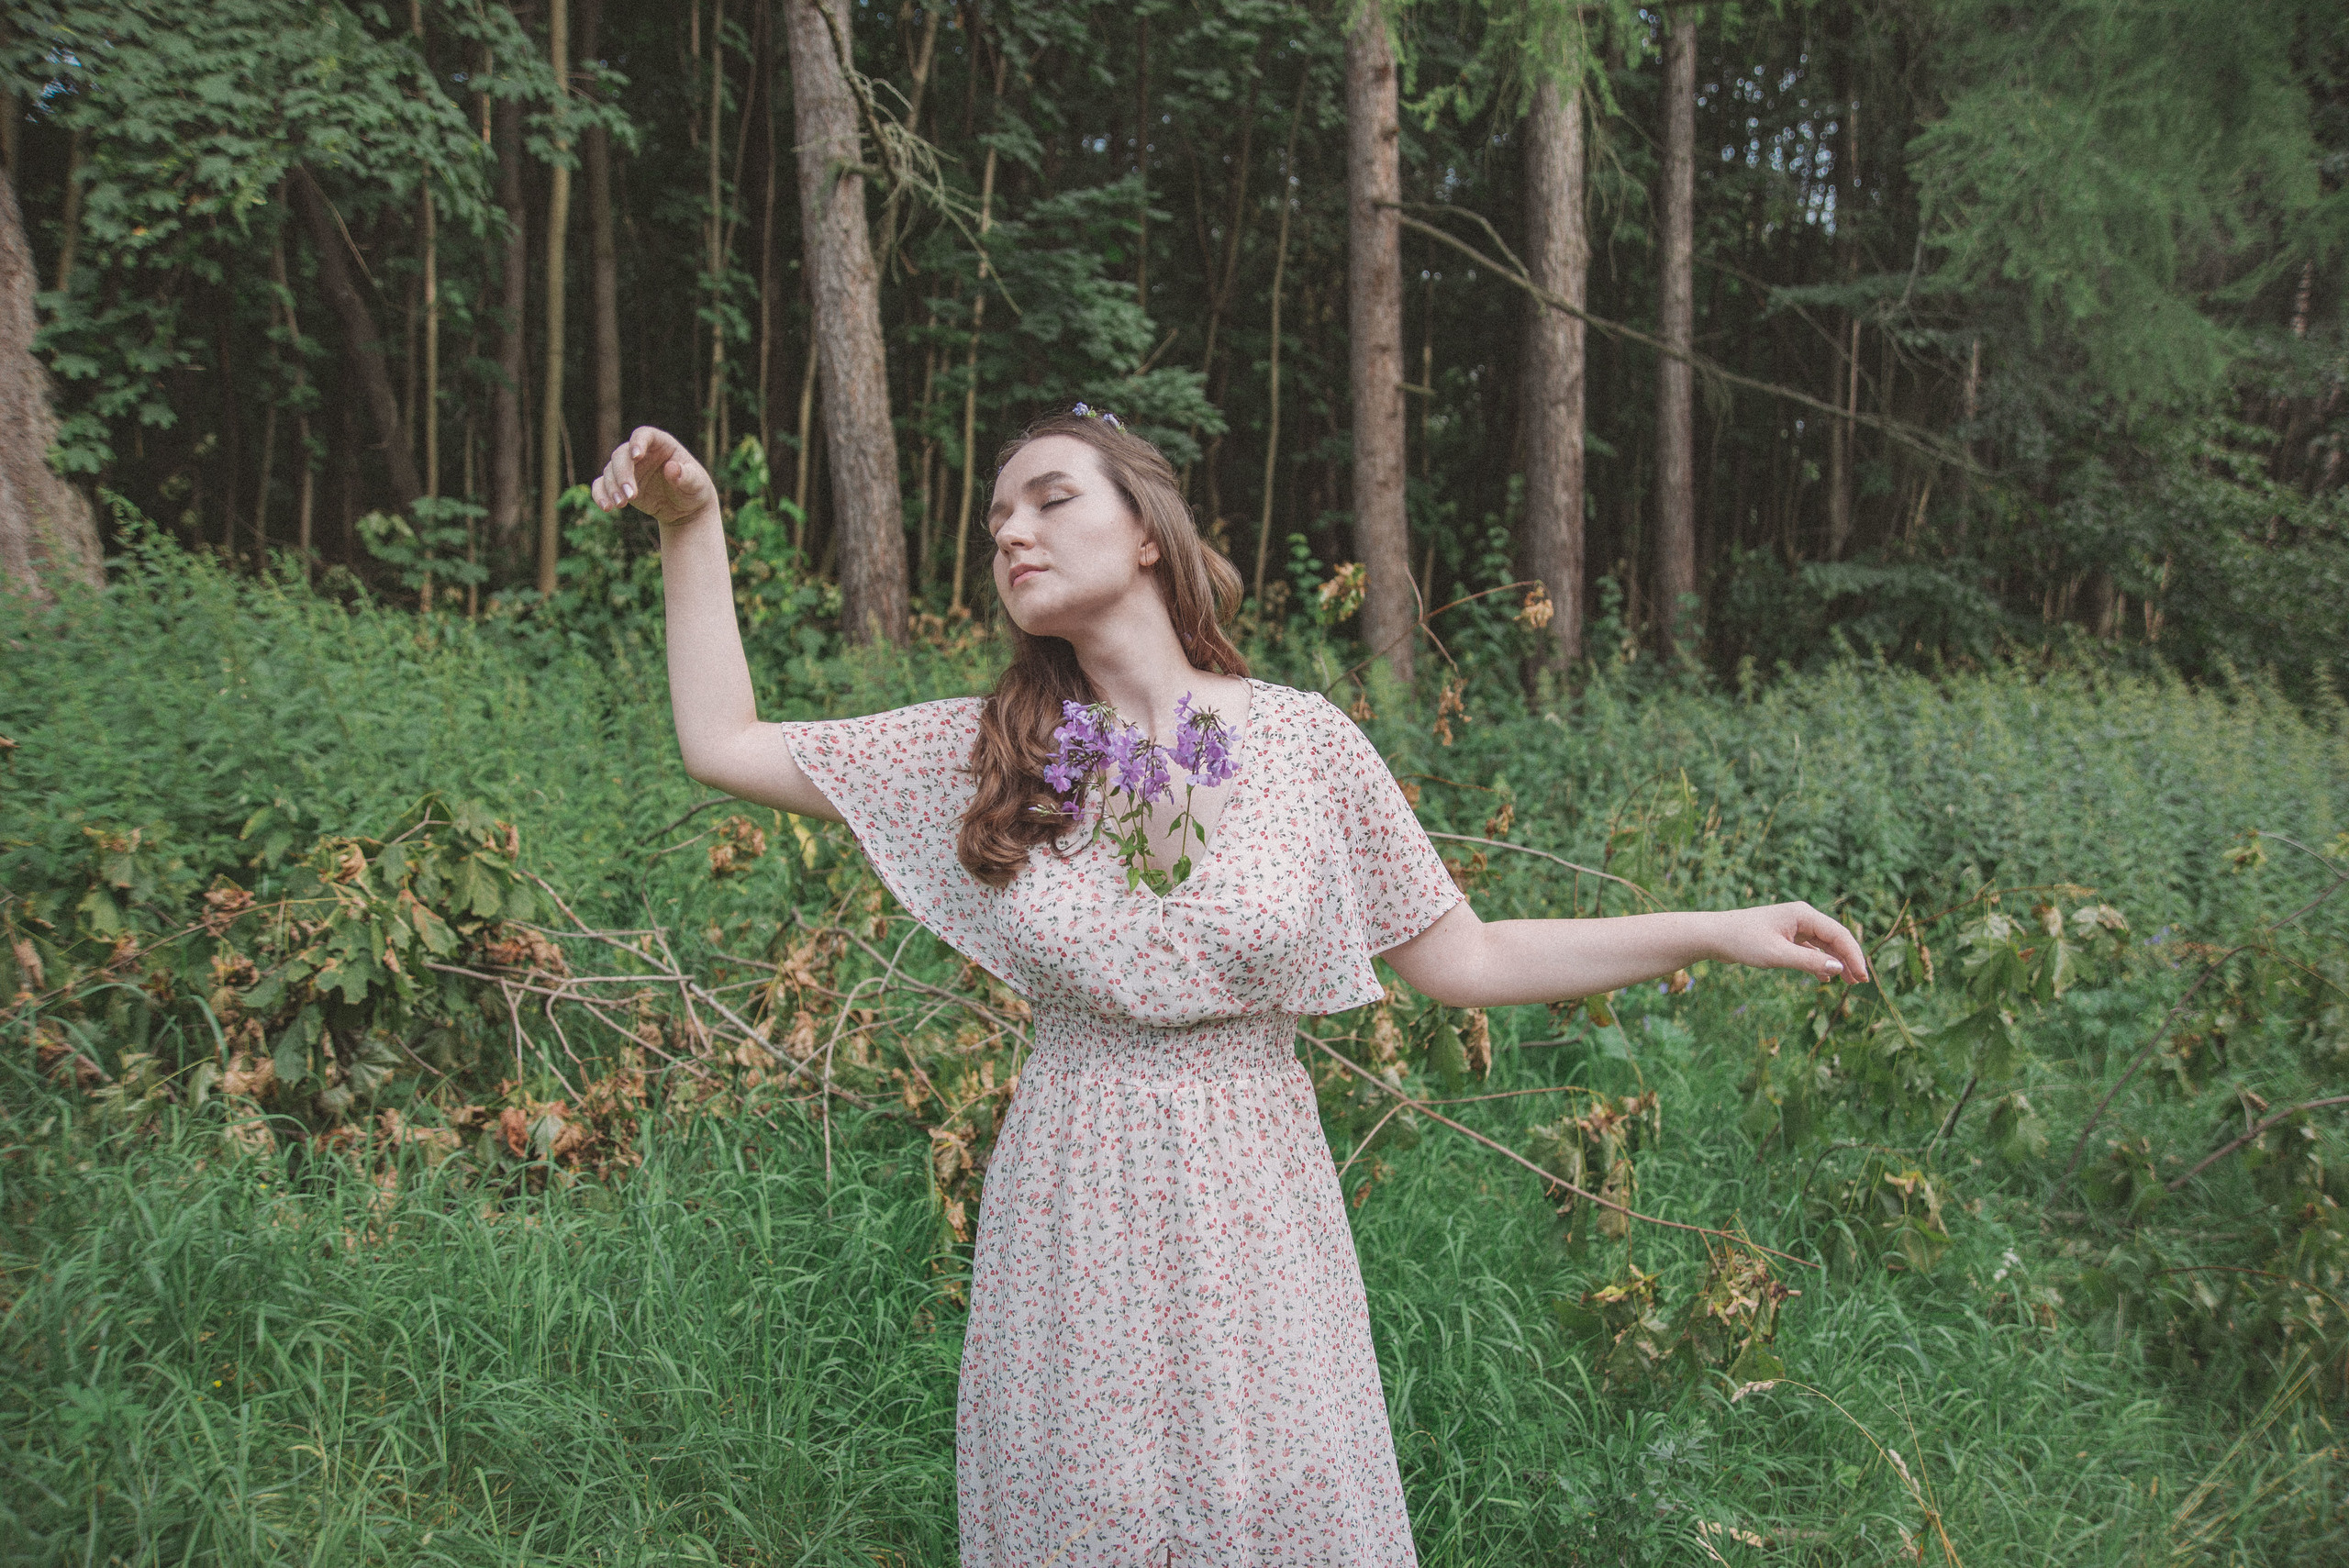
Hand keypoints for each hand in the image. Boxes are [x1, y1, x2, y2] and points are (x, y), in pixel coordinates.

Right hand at [590, 426, 716, 525]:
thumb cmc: (694, 489)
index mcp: (661, 443)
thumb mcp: (696, 484)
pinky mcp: (620, 484)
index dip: (638, 442)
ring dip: (612, 487)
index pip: (644, 435)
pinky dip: (600, 494)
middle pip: (622, 455)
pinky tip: (606, 507)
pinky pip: (602, 485)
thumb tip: (672, 468)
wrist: (685, 508)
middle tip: (630, 496)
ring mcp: (629, 468)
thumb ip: (687, 476)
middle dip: (623, 474)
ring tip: (620, 504)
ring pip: (610, 470)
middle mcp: (640, 453)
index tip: (636, 456)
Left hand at [1708, 901, 1869, 983]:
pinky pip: (1809, 948)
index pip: (1839, 934)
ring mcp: (1792, 926)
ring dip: (1835, 962)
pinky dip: (1818, 962)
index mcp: (1803, 914)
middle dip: (1848, 959)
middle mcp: (1801, 916)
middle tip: (1860, 983)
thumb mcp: (1777, 955)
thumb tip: (1839, 968)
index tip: (1862, 977)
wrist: (1713, 935)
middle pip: (1834, 938)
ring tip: (1848, 983)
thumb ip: (1809, 962)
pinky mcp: (1783, 935)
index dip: (1854, 956)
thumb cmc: (1742, 941)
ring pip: (1822, 944)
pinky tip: (1824, 978)